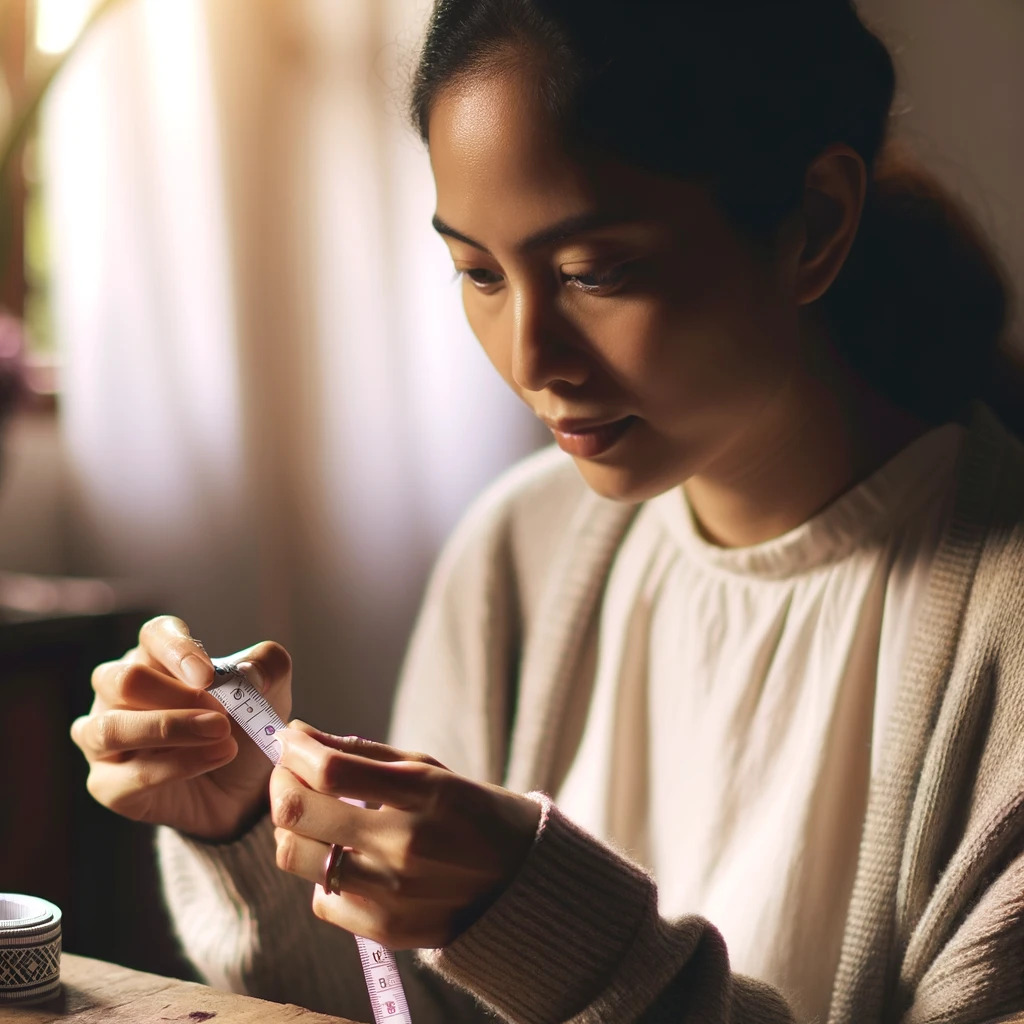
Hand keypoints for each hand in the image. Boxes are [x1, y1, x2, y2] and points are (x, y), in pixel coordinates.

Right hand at [71, 615, 292, 840]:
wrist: (245, 789)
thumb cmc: (245, 730)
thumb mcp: (271, 692)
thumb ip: (268, 666)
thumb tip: (251, 672)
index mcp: (156, 657)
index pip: (153, 635)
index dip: (178, 650)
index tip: (209, 676)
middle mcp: (119, 693)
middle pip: (124, 679)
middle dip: (175, 696)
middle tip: (223, 715)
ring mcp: (106, 738)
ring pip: (111, 728)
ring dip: (169, 730)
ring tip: (221, 734)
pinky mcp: (108, 784)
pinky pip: (127, 776)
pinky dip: (175, 767)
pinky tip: (216, 758)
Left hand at [271, 722, 541, 948]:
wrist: (519, 882)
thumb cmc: (470, 812)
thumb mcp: (429, 769)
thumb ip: (361, 753)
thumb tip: (299, 736)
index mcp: (423, 793)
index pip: (330, 770)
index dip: (294, 751)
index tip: (288, 741)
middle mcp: (404, 844)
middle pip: (300, 814)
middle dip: (280, 784)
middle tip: (287, 774)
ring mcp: (392, 892)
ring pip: (296, 857)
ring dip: (290, 830)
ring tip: (309, 816)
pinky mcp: (384, 928)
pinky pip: (321, 898)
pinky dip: (321, 874)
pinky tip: (343, 859)